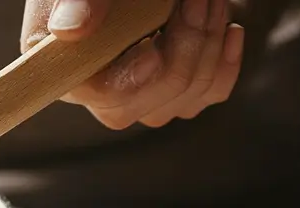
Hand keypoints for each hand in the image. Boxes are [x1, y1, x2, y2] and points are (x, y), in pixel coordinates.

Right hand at [21, 0, 244, 128]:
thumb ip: (76, 0)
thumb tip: (71, 29)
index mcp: (70, 70)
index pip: (99, 96)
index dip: (129, 81)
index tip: (153, 50)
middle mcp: (104, 95)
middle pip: (147, 105)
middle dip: (183, 49)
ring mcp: (143, 96)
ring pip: (182, 99)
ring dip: (207, 46)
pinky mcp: (176, 88)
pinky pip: (207, 96)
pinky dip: (225, 65)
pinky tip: (229, 32)